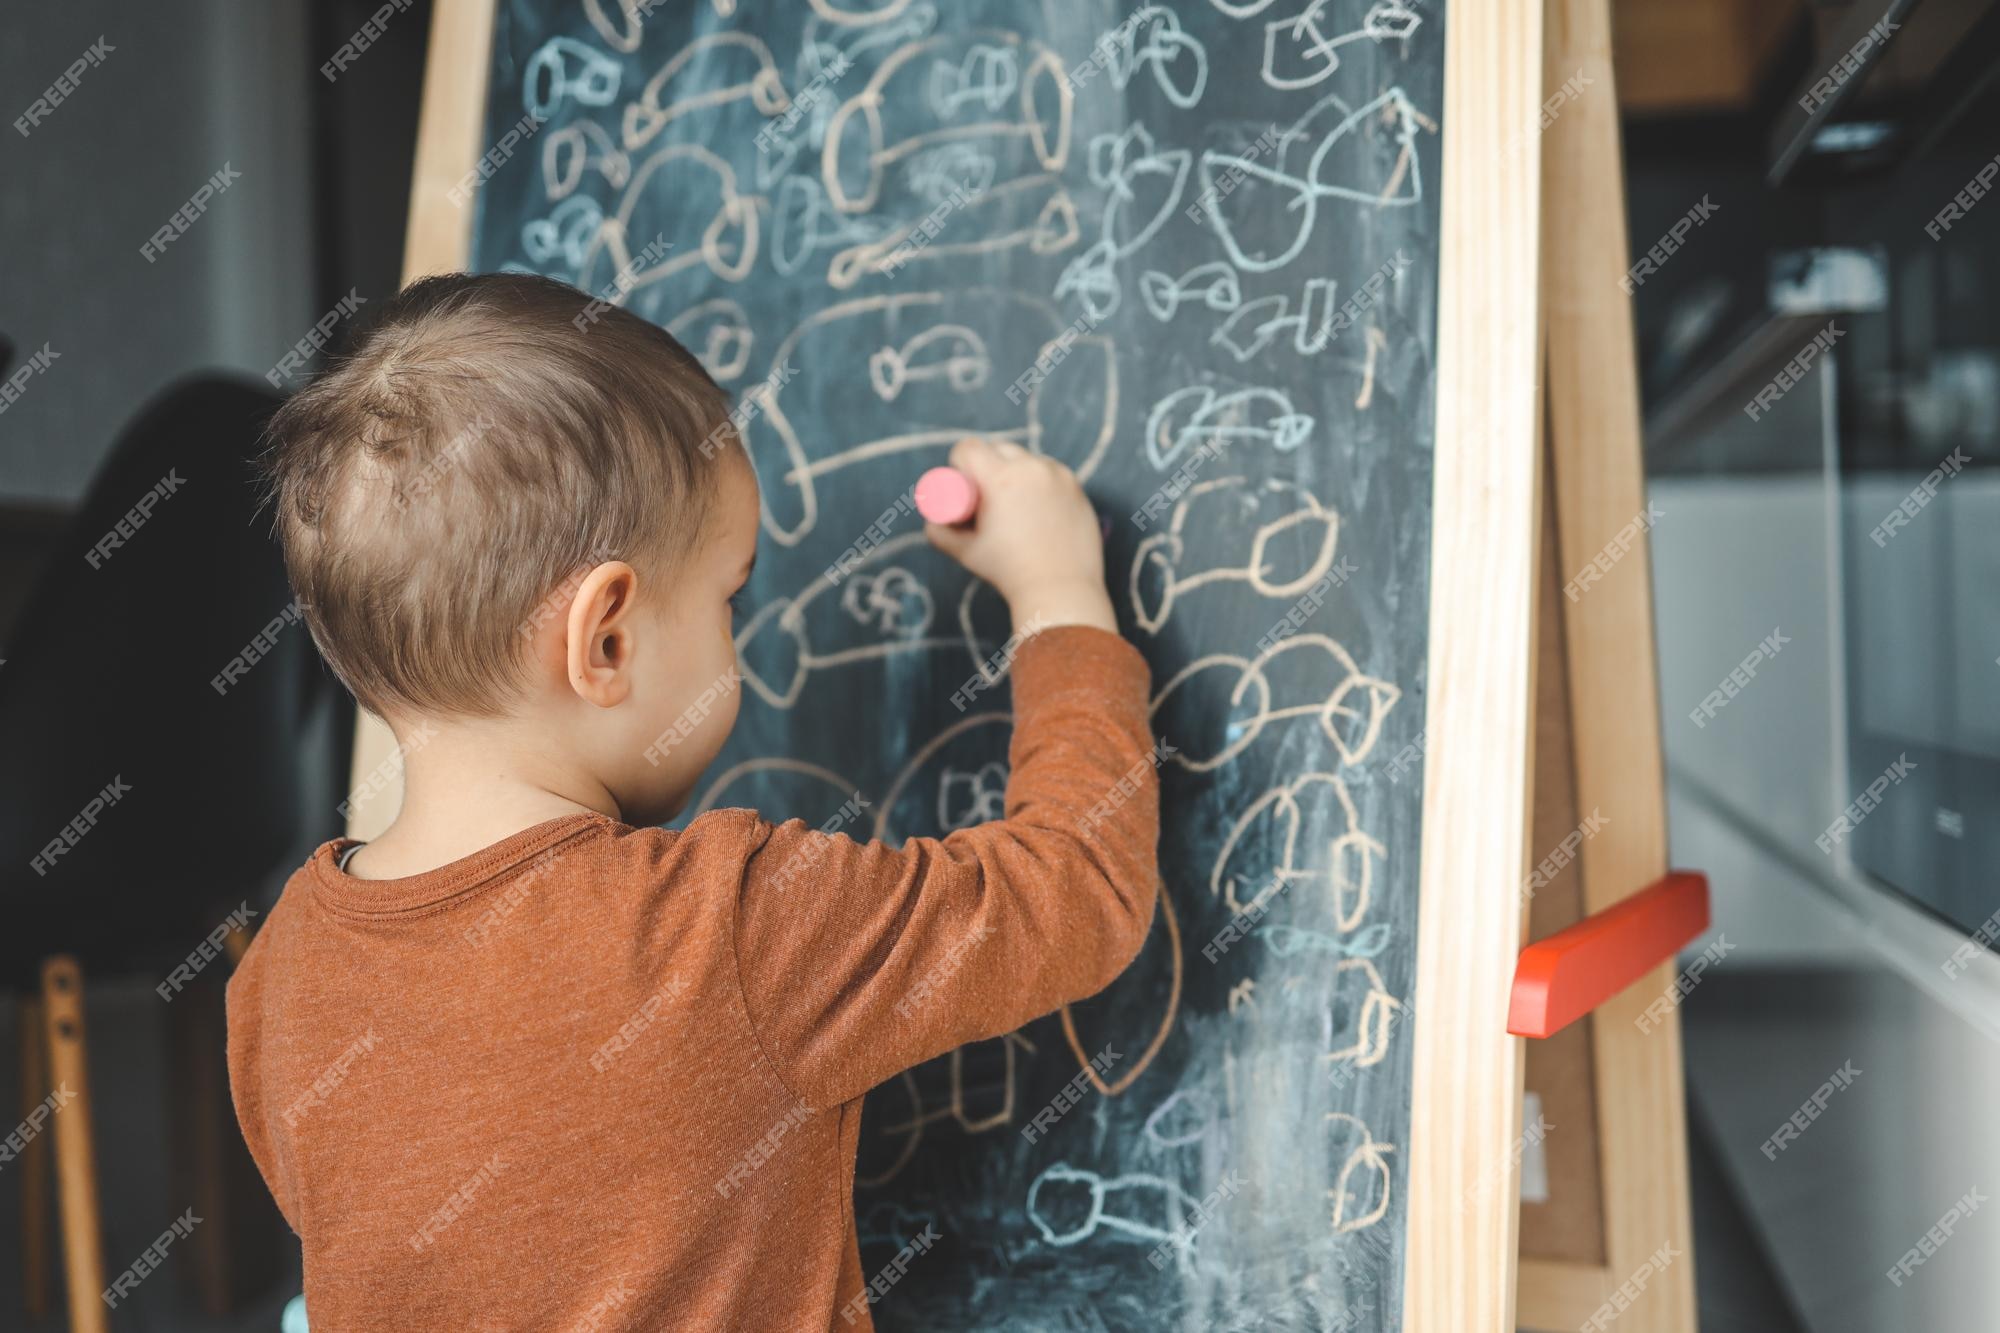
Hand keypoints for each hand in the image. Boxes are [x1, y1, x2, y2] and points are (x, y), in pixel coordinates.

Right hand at [924, 437, 1114, 633]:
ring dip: (1017, 470)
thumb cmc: (1009, 572)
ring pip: (1029, 460)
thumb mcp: (967, 552)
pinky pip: (1053, 475)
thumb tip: (932, 523)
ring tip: (1014, 501)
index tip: (962, 481)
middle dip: (988, 464)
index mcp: (1002, 478)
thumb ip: (941, 535)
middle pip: (1000, 449)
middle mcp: (1033, 469)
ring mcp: (1060, 477)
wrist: (1060, 590)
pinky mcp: (1078, 489)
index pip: (970, 448)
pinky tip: (1039, 504)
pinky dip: (1042, 482)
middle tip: (986, 494)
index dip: (960, 462)